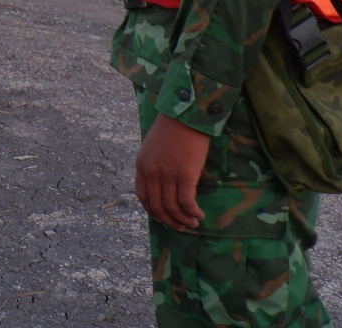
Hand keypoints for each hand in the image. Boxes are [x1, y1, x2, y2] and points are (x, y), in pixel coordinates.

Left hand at [134, 114, 209, 230]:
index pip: (143, 196)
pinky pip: (186, 202)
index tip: (164, 217)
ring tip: (193, 223)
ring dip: (183, 220)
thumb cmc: (172, 128)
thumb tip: (162, 183)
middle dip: (169, 220)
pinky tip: (199, 215)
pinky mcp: (185, 174)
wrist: (185, 114)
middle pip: (157, 206)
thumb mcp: (153, 146)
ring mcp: (168, 174)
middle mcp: (152, 172)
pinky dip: (192, 212)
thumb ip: (153, 164)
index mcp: (141, 165)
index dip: (153, 211)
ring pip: (172, 207)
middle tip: (181, 226)